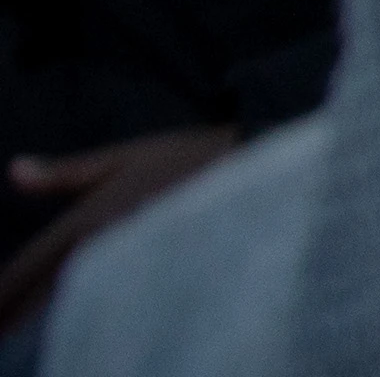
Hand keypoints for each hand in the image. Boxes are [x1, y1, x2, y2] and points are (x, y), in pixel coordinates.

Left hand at [0, 127, 244, 323]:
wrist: (251, 159)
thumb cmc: (183, 155)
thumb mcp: (123, 155)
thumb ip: (66, 173)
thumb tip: (14, 171)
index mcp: (89, 214)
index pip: (33, 262)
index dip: (4, 291)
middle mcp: (106, 239)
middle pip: (47, 287)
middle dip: (12, 308)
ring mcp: (133, 255)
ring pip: (76, 296)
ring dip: (42, 311)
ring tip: (12, 328)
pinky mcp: (158, 267)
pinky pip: (113, 295)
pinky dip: (89, 310)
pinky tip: (80, 323)